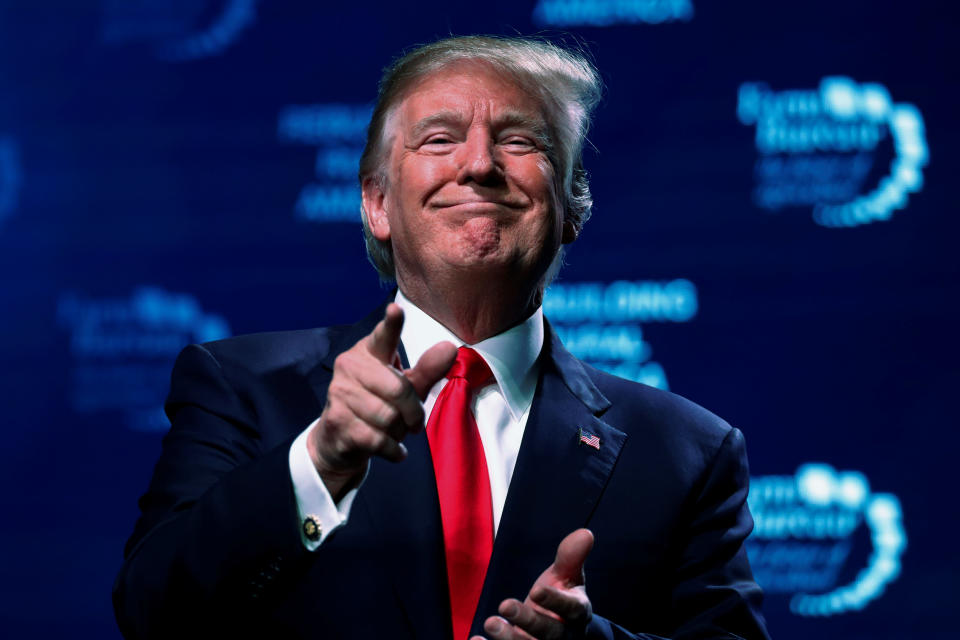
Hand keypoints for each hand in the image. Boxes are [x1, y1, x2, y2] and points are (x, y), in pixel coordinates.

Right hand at [307, 303, 456, 497]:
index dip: (391, 324)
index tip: (396, 309)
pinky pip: (378, 439)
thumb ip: (427, 369)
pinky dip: (392, 450)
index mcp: (369, 351)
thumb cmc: (378, 405)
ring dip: (399, 432)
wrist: (339, 440)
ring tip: (393, 431)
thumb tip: (450, 348)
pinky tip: (390, 449)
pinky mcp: (337, 421)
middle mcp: (349, 366)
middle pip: (399, 390)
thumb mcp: (406, 387)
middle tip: (414, 421)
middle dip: (413, 412)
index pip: (383, 336)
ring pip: (389, 417)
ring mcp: (340, 393)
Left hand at [475, 529, 594, 639]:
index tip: (536, 589)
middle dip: (528, 620)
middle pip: (549, 633)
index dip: (555, 601)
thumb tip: (585, 533)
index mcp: (578, 614)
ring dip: (509, 638)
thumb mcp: (567, 577)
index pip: (572, 609)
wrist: (560, 632)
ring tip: (490, 623)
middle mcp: (564, 637)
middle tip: (504, 604)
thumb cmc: (561, 598)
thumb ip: (571, 557)